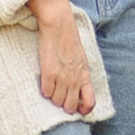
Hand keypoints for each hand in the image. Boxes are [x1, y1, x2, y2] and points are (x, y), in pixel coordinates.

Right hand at [31, 0, 95, 116]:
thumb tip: (78, 90)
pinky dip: (44, 91)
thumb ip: (80, 75)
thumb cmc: (69, 40)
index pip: (90, 102)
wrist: (59, 24)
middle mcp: (74, 79)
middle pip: (70, 106)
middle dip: (64, 105)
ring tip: (52, 87)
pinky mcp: (48, 72)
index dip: (84, 110)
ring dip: (53, 98)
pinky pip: (46, 92)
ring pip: (57, 101)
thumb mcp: (81, 59)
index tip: (77, 109)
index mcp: (85, 75)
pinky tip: (45, 83)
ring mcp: (62, 77)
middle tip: (60, 97)